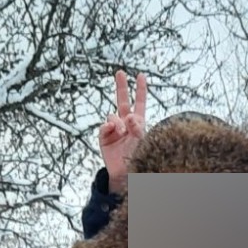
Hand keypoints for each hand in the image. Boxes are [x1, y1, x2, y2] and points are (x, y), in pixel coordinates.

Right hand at [99, 69, 146, 194]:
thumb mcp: (143, 142)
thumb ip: (138, 128)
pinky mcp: (104, 137)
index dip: (140, 90)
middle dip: (121, 87)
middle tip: (120, 72)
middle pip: (122, 102)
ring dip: (118, 121)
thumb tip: (129, 116)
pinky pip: (104, 126)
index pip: (140, 103)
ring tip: (122, 131)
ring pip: (112, 116)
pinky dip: (108, 128)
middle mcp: (126, 124)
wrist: (126, 175)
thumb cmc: (138, 159)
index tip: (140, 75)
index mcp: (138, 123)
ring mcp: (114, 130)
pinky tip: (113, 132)